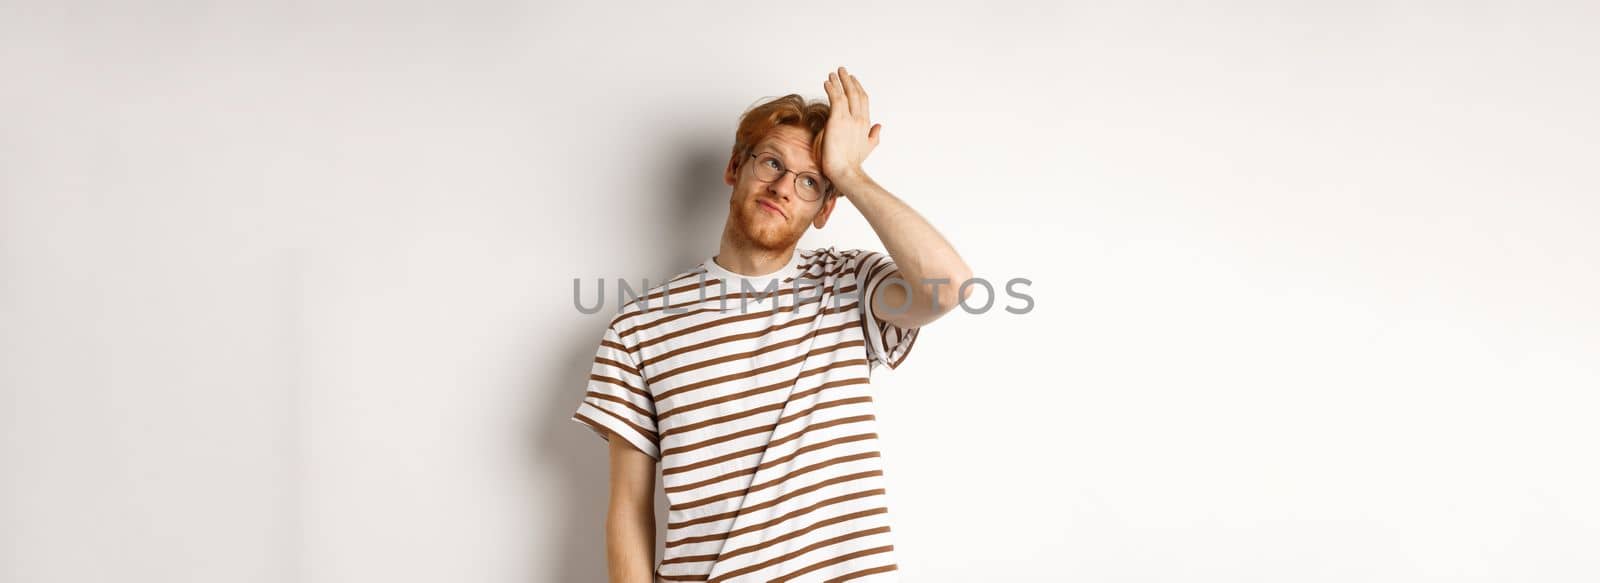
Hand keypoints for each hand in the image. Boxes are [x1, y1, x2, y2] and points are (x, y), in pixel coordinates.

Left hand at [820, 66, 880, 190]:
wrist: (845, 171)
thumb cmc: (853, 163)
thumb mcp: (867, 148)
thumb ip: (874, 136)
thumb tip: (879, 126)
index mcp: (866, 124)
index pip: (863, 101)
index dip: (858, 89)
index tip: (853, 80)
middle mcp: (859, 119)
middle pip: (856, 94)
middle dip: (849, 80)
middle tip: (842, 70)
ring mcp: (849, 119)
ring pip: (846, 94)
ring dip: (839, 81)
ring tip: (833, 73)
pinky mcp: (837, 120)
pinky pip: (835, 99)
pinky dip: (832, 89)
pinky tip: (827, 82)